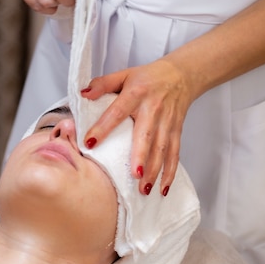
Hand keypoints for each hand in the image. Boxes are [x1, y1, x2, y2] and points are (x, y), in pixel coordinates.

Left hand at [81, 59, 196, 195]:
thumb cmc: (147, 77)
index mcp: (136, 93)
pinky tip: (163, 188)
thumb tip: (83, 94)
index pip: (117, 112)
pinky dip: (170, 172)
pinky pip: (175, 154)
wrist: (181, 74)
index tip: (90, 142)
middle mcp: (153, 109)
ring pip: (162, 149)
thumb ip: (102, 84)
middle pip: (146, 136)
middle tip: (133, 175)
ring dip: (154, 170)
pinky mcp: (176, 131)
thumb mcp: (123, 74)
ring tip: (144, 189)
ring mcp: (167, 122)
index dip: (103, 127)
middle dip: (140, 157)